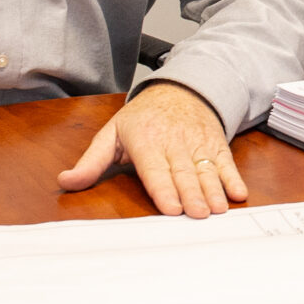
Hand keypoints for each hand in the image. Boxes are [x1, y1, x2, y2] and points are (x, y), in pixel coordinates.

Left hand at [58, 81, 244, 217]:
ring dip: (214, 190)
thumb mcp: (111, 134)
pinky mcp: (216, 146)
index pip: (155, 169)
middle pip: (183, 172)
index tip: (171, 207)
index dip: (164, 189)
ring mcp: (197, 144)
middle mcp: (174, 143)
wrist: (181, 89)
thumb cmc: (142, 118)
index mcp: (145, 141)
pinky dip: (233, 178)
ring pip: (206, 170)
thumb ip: (91, 162)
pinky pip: (226, 163)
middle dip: (192, 194)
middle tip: (198, 214)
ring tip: (218, 209)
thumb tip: (65, 182)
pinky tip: (238, 193)